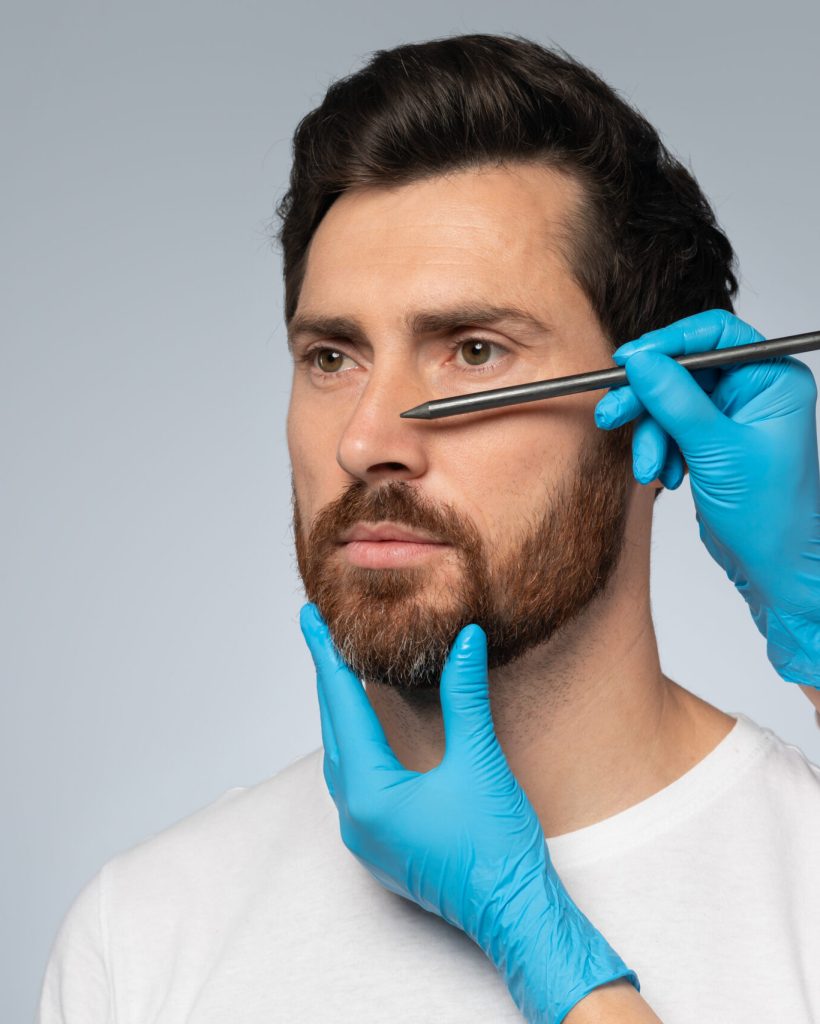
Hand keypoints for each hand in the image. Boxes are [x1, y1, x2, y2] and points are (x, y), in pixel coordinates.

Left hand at [300, 604, 638, 1023]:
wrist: (515, 916)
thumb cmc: (497, 848)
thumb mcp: (480, 763)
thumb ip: (465, 698)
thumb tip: (465, 640)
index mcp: (369, 793)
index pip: (341, 705)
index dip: (326, 656)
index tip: (309, 618)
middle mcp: (355, 815)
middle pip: (334, 729)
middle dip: (329, 678)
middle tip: (321, 633)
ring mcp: (364, 836)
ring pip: (341, 758)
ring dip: (341, 713)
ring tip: (340, 673)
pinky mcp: (381, 845)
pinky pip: (355, 783)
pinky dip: (356, 746)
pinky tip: (368, 731)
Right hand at [594, 309, 819, 687]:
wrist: (772, 565)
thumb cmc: (769, 513)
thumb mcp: (717, 450)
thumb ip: (676, 401)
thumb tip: (642, 361)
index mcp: (771, 379)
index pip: (714, 335)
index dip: (667, 344)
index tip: (628, 361)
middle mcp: (752, 390)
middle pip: (682, 370)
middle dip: (647, 399)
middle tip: (612, 414)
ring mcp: (730, 415)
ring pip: (669, 402)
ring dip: (651, 435)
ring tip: (650, 468)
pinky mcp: (710, 440)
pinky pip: (669, 428)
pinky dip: (659, 451)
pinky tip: (667, 478)